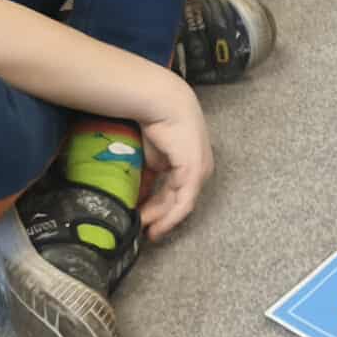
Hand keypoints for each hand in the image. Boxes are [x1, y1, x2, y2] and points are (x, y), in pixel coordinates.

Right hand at [134, 76, 212, 240]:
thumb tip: (136, 198)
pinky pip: (184, 202)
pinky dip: (170, 217)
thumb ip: (148, 178)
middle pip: (177, 202)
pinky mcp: (195, 173)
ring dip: (163, 220)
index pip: (175, 194)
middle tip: (142, 231)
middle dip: (159, 218)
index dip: (159, 211)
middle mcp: (199, 171)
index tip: (143, 222)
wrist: (163, 104)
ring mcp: (200, 172)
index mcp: (190, 166)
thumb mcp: (151, 159)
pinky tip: (155, 226)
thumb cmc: (158, 125)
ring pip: (181, 205)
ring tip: (146, 231)